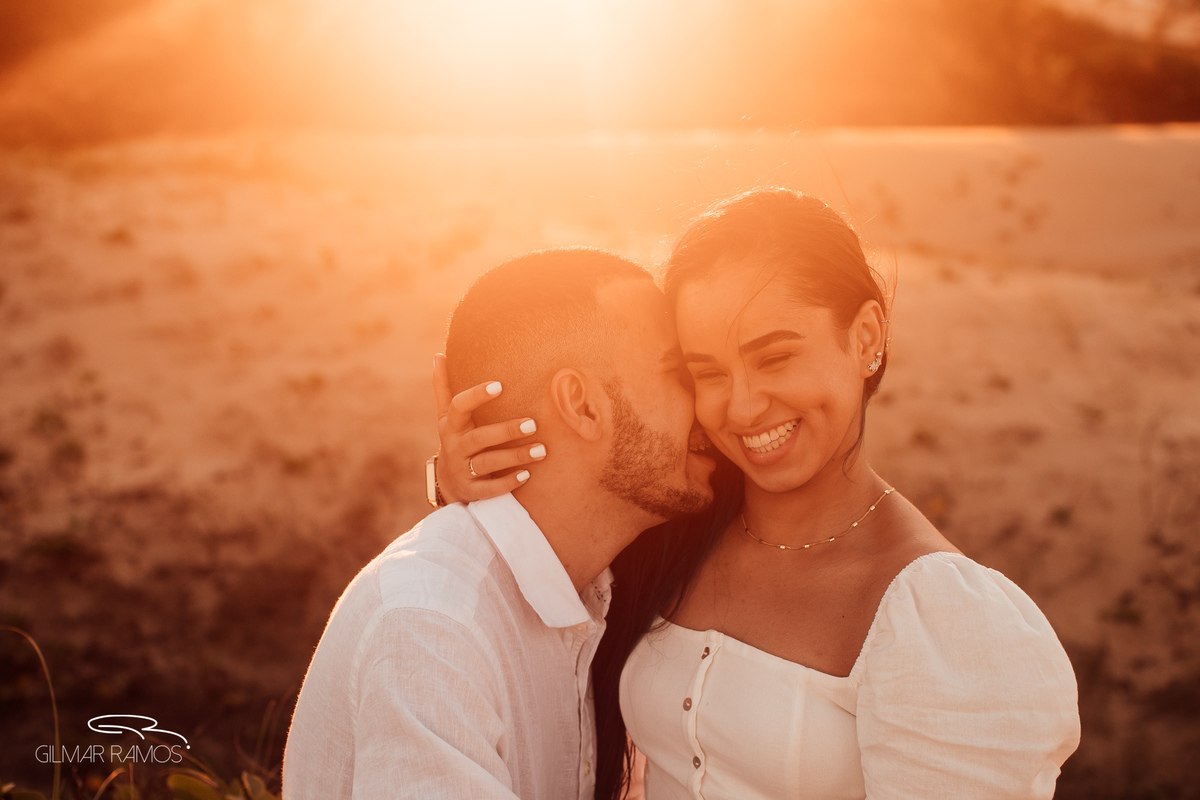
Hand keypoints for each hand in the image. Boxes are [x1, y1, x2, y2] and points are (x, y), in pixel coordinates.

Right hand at [433, 354, 546, 503]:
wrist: (446, 482)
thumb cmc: (455, 438)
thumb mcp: (447, 415)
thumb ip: (444, 386)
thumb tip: (439, 354)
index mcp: (451, 425)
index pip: (459, 406)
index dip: (477, 395)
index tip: (500, 385)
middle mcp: (454, 447)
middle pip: (479, 438)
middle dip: (505, 431)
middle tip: (533, 424)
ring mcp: (462, 470)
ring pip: (488, 463)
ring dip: (515, 457)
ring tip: (542, 450)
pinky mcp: (471, 491)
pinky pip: (489, 489)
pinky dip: (508, 483)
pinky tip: (527, 476)